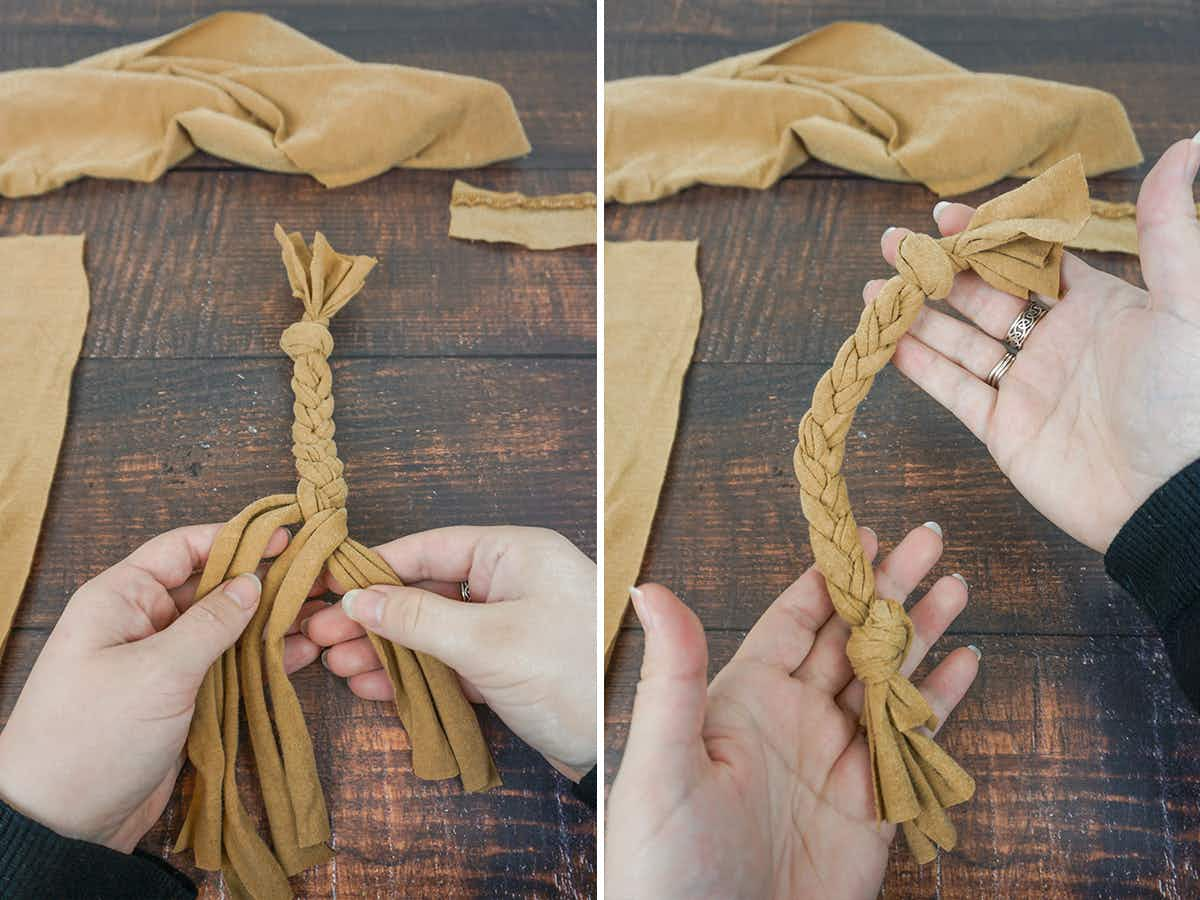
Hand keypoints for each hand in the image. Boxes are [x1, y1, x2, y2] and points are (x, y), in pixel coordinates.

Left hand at [0, 525, 321, 850]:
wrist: (63, 823)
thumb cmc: (93, 736)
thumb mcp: (157, 672)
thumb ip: (211, 623)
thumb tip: (253, 583)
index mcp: (121, 599)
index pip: (183, 548)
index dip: (234, 538)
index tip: (284, 537)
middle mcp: (143, 623)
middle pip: (211, 587)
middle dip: (262, 581)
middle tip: (316, 577)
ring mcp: (163, 663)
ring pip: (225, 628)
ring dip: (269, 622)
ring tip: (320, 614)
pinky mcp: (180, 698)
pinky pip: (227, 666)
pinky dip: (262, 659)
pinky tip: (301, 652)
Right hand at [303, 526, 596, 777]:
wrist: (624, 743)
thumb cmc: (571, 673)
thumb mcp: (487, 642)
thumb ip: (418, 618)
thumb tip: (359, 599)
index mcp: (515, 553)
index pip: (429, 547)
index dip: (373, 567)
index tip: (324, 584)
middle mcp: (513, 581)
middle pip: (426, 589)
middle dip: (373, 615)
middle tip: (317, 635)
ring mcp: (510, 626)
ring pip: (433, 630)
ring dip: (386, 648)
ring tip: (334, 664)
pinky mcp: (508, 667)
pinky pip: (450, 662)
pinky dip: (414, 674)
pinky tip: (372, 685)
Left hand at [606, 522, 978, 898]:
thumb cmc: (667, 864)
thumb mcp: (663, 765)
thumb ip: (673, 675)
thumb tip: (650, 589)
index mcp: (743, 700)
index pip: (794, 620)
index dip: (828, 575)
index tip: (860, 533)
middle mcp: (794, 721)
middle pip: (850, 638)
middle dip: (888, 588)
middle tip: (931, 540)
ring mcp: (837, 763)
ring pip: (888, 680)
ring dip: (922, 633)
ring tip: (957, 585)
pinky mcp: (874, 810)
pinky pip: (914, 744)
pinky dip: (941, 703)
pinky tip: (965, 664)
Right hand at [869, 137, 1199, 551]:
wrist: (1169, 495)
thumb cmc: (1185, 397)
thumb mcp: (1185, 304)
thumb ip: (1169, 229)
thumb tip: (1186, 147)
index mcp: (1094, 305)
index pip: (1029, 257)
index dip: (986, 234)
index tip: (945, 213)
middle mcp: (1053, 341)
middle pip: (981, 294)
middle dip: (936, 268)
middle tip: (892, 244)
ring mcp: (1023, 385)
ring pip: (957, 339)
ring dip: (916, 313)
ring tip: (872, 289)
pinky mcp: (1002, 429)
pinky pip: (953, 390)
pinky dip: (919, 366)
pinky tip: (888, 342)